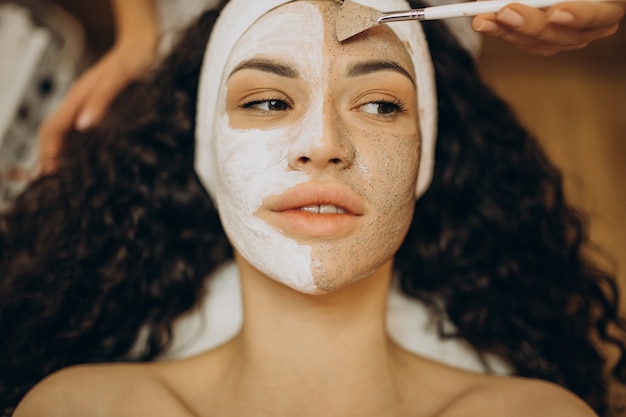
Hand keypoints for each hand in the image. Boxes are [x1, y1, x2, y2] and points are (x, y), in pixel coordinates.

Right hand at [37, 40, 155, 172]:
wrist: (146, 44)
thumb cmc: (135, 58)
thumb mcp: (120, 77)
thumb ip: (103, 99)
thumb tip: (85, 125)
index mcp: (78, 97)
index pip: (52, 130)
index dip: (48, 154)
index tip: (51, 176)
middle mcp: (80, 103)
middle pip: (56, 136)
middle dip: (54, 160)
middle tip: (61, 186)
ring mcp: (90, 106)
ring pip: (70, 135)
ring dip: (68, 156)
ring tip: (76, 182)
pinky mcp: (103, 109)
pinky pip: (86, 132)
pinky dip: (84, 149)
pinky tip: (95, 163)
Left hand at [472, 1, 625, 55]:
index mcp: (610, 0)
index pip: (603, 13)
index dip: (582, 15)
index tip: (556, 12)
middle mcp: (601, 17)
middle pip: (570, 34)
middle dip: (533, 25)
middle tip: (505, 12)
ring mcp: (575, 32)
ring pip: (546, 43)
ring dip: (510, 31)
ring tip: (483, 19)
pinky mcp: (552, 38)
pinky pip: (530, 43)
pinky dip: (505, 32)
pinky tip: (485, 23)